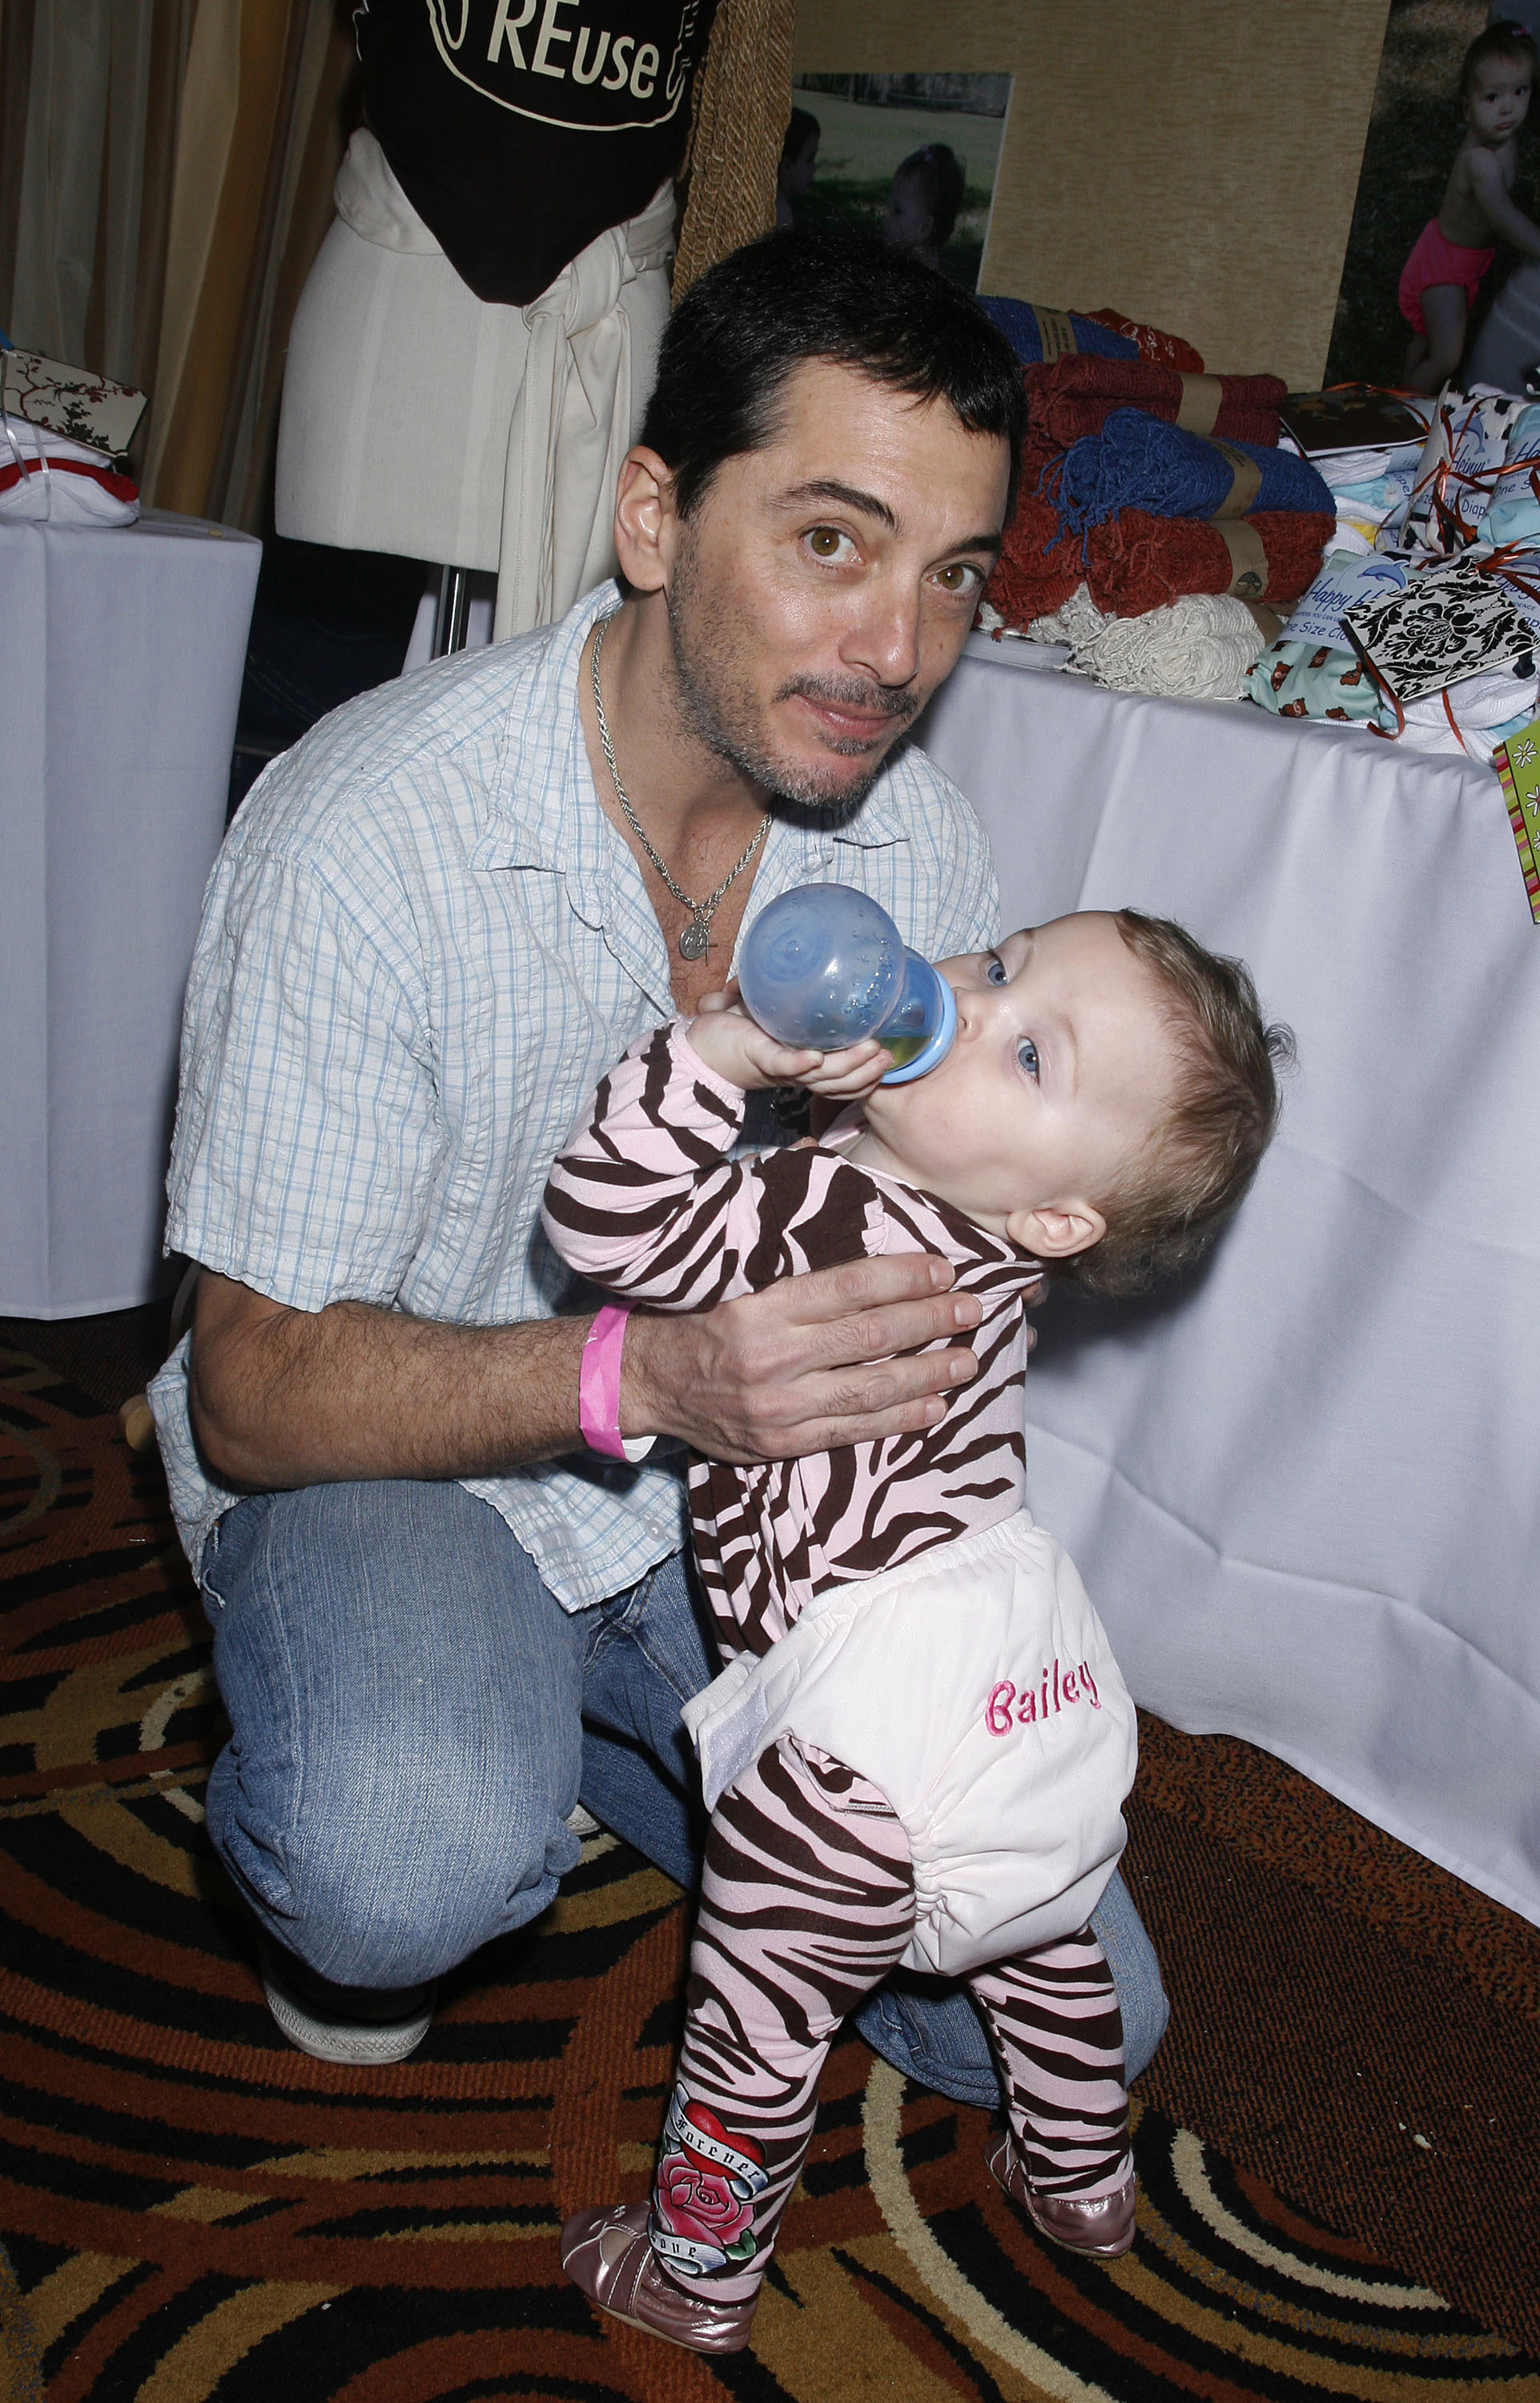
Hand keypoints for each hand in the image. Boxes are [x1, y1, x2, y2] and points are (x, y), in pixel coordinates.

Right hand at [621, 1253, 983, 1462]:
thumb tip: (818, 1158)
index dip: (905, 1277)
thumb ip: (781, 1237)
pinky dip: (899, 1420)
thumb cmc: (695, 1316)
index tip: (943, 1270)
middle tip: (971, 1310)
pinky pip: (853, 1432)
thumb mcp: (729, 1271)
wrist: (646, 1383)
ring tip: (967, 1361)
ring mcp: (779, 1406)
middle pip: (871, 1335)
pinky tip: (934, 1407)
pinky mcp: (782, 1443)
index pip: (849, 1287)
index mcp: (761, 1308)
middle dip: (931, 1321)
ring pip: (872, 1388)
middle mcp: (773, 1357)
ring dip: (928, 1374)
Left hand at [686, 993, 888, 1104]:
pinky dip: (801, 1063)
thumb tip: (779, 955)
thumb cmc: (729, 1033)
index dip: (867, 1074)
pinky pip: (785, 1065)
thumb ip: (773, 986)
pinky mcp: (761, 1058)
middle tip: (888, 1055)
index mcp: (803, 1063)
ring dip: (849, 1065)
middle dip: (868, 1071)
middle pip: (841, 1081)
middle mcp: (797, 1071)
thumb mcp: (762, 1009)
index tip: (890, 1057)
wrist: (697, 1047)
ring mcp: (780, 1067)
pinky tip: (816, 1057)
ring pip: (823, 1077)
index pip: (842, 1077)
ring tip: (872, 1050)